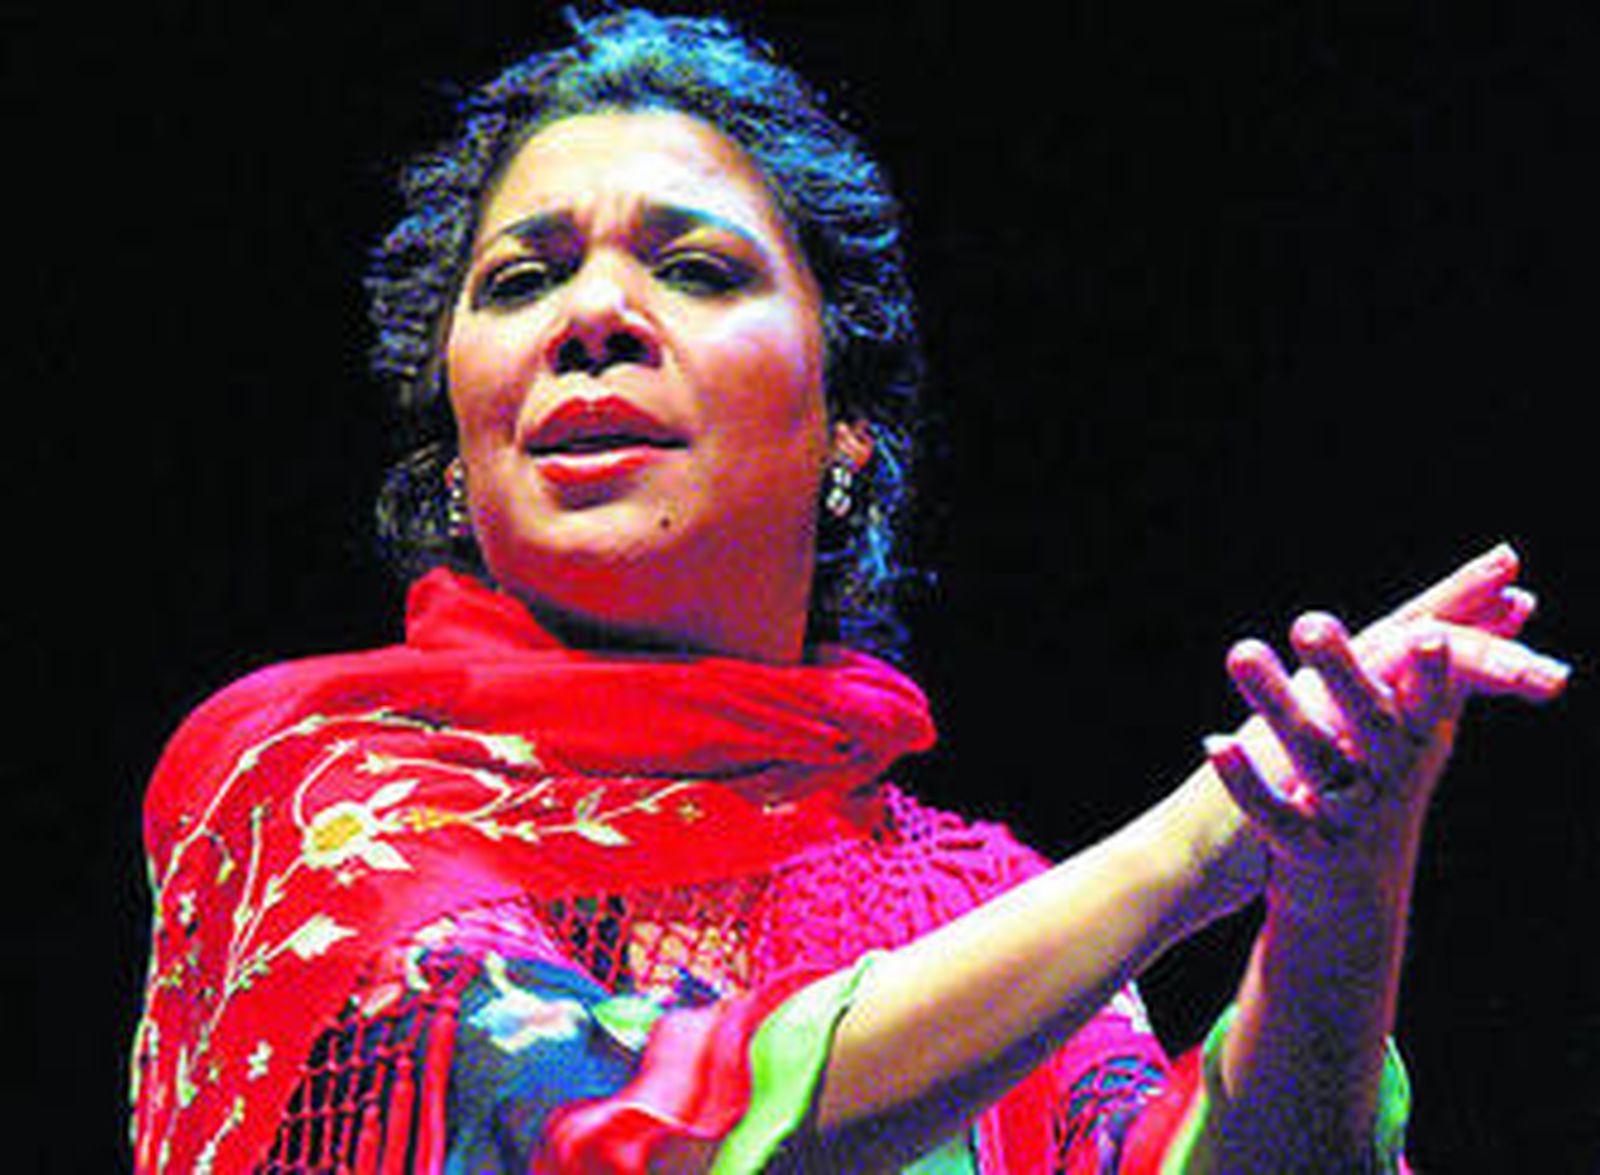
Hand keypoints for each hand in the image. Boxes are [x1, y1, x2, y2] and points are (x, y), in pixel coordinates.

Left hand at [1203, 545, 1569, 901]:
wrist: (1354, 901)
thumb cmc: (1384, 790)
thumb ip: (1446, 667)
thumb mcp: (1420, 733)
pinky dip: (1243, 779)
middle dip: (1344, 672)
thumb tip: (1518, 597)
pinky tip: (1213, 740)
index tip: (1426, 635)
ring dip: (1277, 704)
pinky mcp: (1305, 849)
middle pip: (1370, 723)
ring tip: (1241, 649)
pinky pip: (1274, 814)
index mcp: (1416, 744)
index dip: (1431, 673)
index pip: (1428, 700)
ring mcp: (1348, 815)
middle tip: (1311, 622)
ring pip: (1315, 759)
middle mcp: (1390, 778)